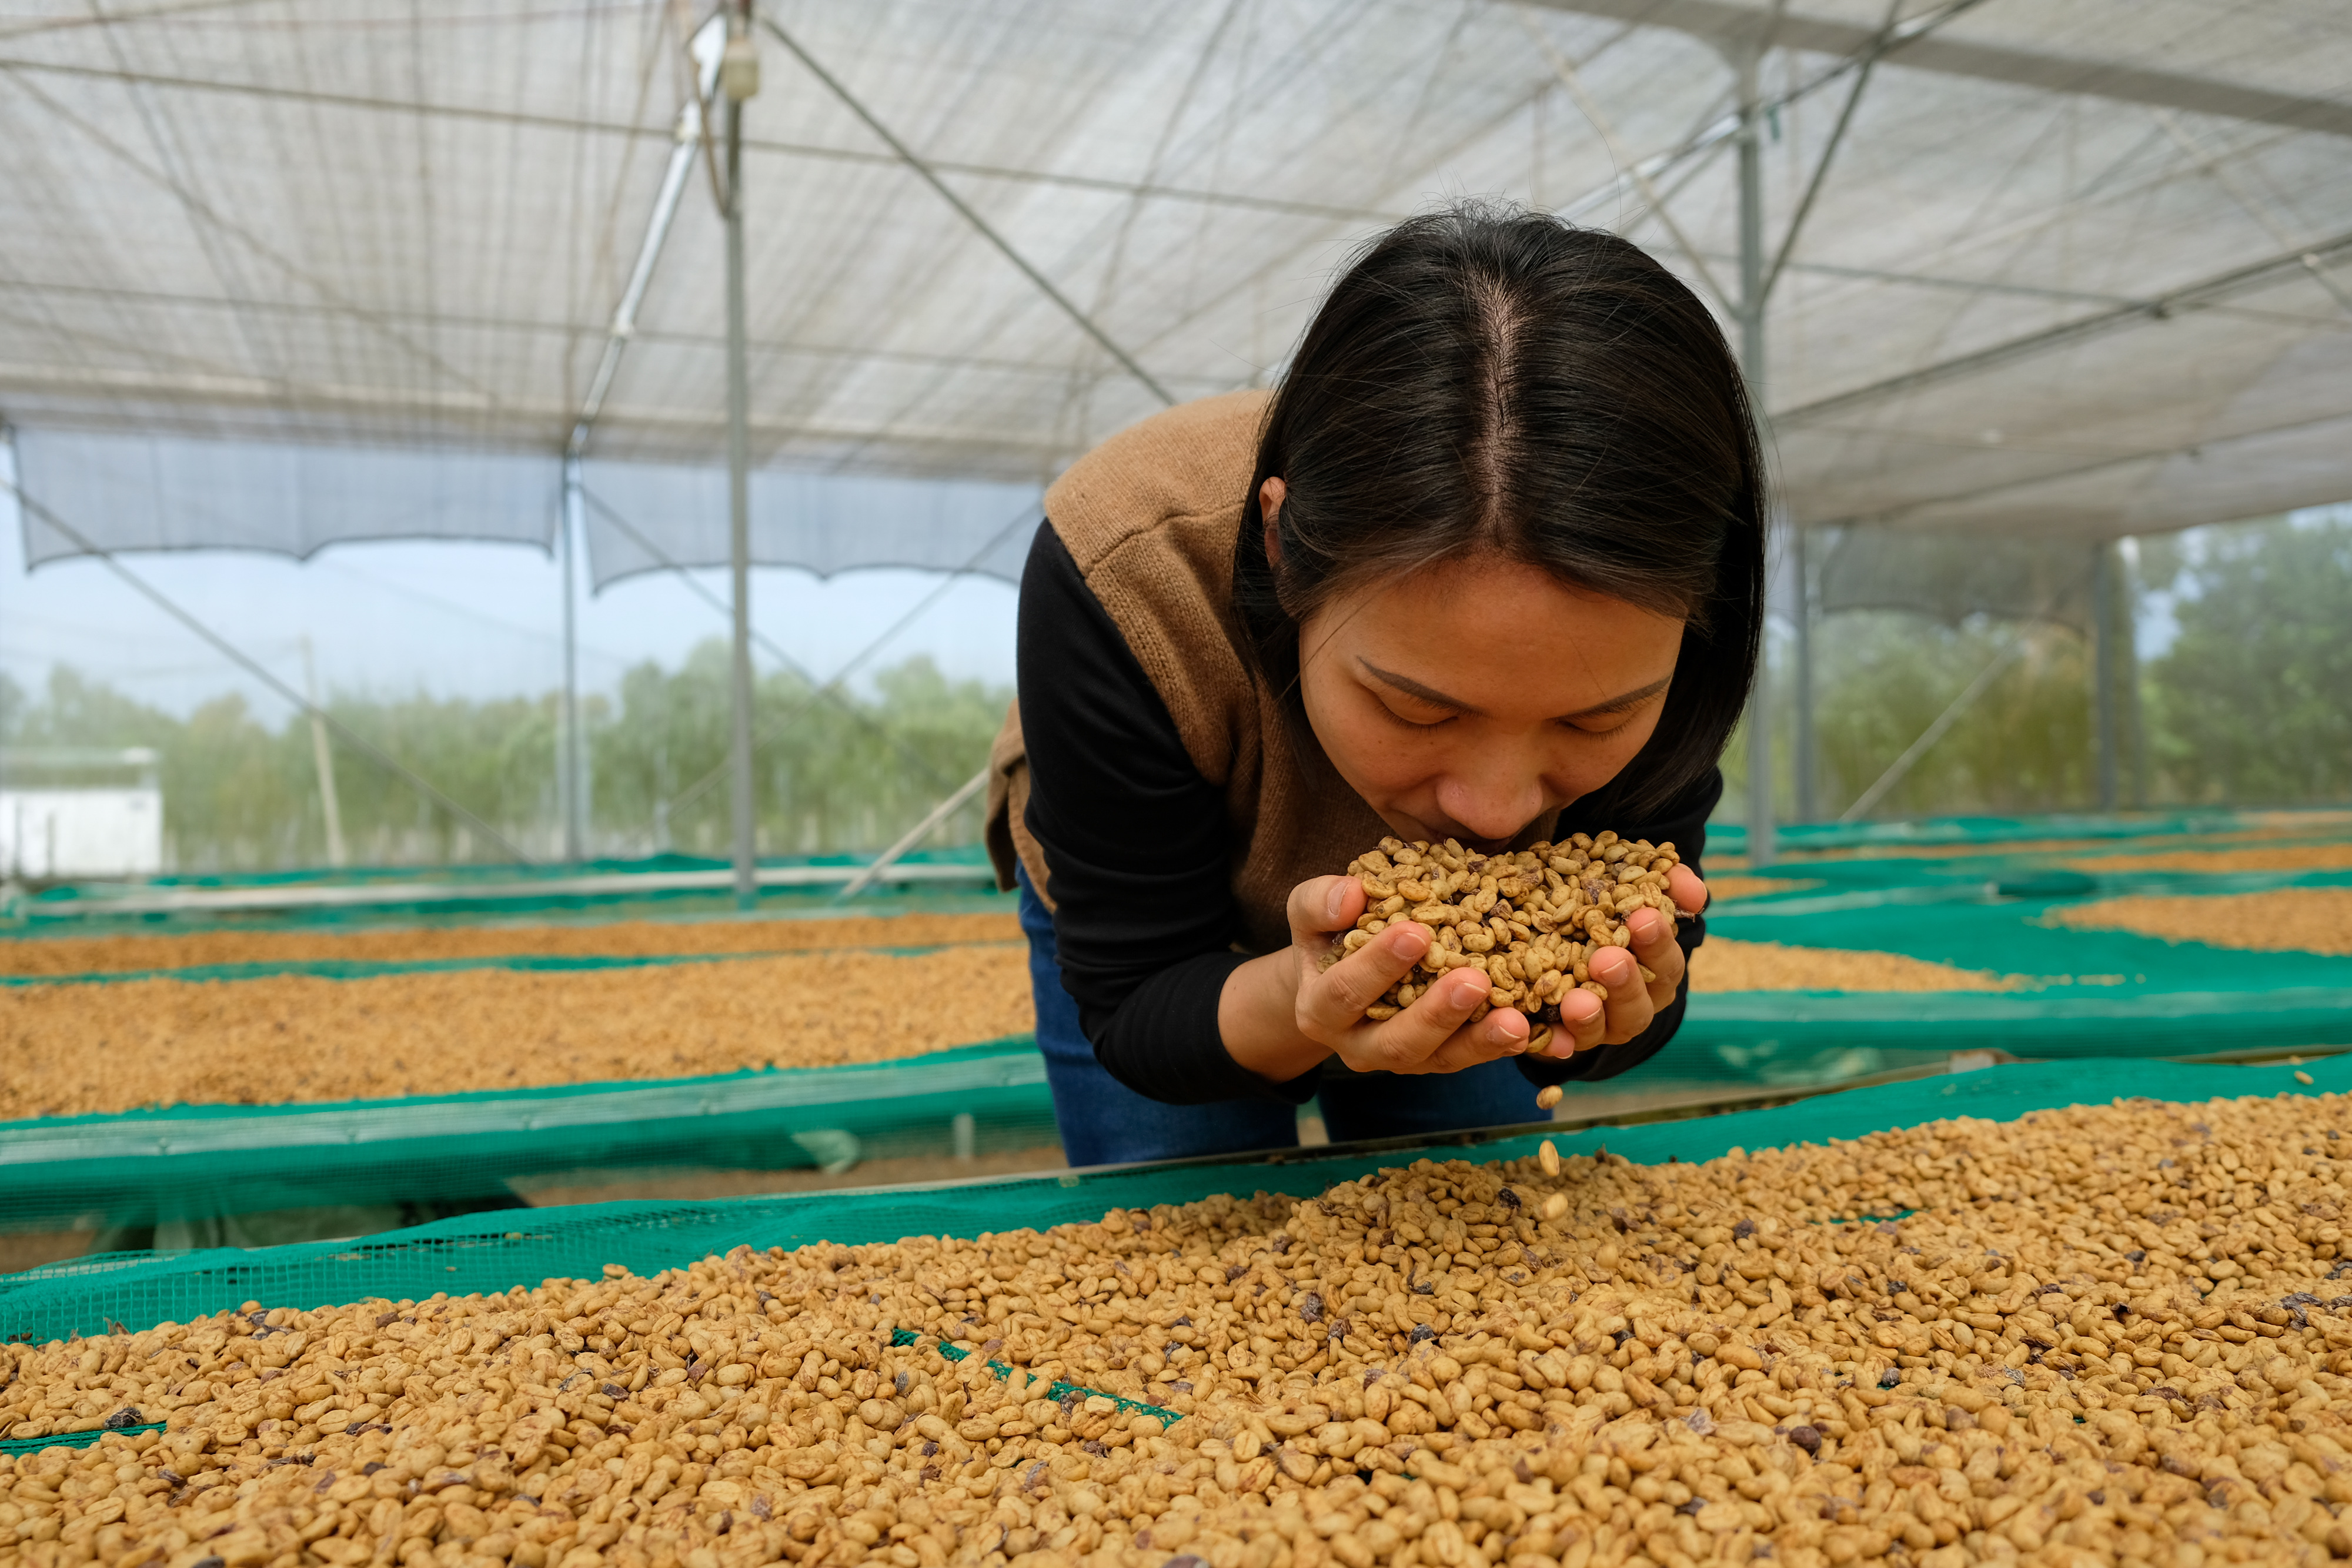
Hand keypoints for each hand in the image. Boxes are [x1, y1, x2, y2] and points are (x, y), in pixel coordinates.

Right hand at [1279, 874, 1532, 1075]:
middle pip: (1397, 1041)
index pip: (1345, 993)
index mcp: (1320, 1010)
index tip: (1414, 931)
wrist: (1337, 980)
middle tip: (1474, 981)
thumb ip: (1320, 902)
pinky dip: (1506, 1047)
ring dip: (1481, 1042)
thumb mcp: (1311, 913)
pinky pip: (1474, 1059)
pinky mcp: (1439, 1060)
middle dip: (1437, 1014)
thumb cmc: (1328, 936)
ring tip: (1518, 1020)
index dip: (1378, 966)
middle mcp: (1359, 1046)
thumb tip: (1351, 895)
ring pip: (1442, 1060)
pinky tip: (1538, 1032)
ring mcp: (1403, 1059)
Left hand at [1546, 863, 1705, 1057]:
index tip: (1644, 917)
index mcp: (1652, 973)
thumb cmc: (1599, 905)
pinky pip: (1553, 1045)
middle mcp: (1627, 1006)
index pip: (1665, 964)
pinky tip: (1548, 1037)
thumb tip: (1695, 892)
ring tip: (1576, 1001)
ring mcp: (1592, 1027)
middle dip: (1624, 982)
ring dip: (1589, 1017)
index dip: (1658, 943)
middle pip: (1636, 1005)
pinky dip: (1552, 1042)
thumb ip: (1665, 883)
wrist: (1546, 935)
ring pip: (1597, 1030)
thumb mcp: (1626, 885)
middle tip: (1609, 959)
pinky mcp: (1554, 1037)